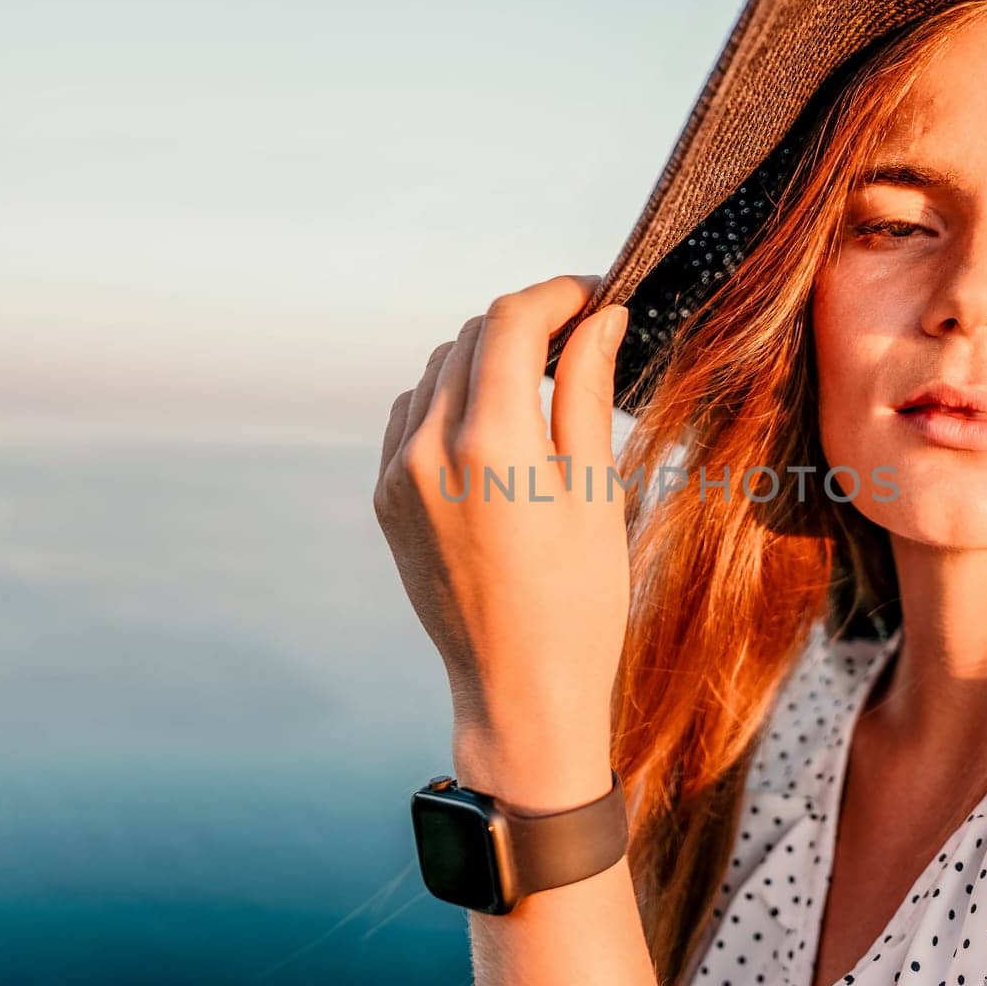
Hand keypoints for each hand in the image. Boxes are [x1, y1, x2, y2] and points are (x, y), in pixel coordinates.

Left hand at [374, 275, 631, 756]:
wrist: (519, 692)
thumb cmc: (580, 601)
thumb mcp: (598, 490)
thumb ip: (588, 392)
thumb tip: (601, 318)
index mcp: (492, 444)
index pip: (512, 320)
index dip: (559, 293)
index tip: (597, 296)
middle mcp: (430, 448)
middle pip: (472, 334)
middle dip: (528, 322)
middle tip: (581, 336)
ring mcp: (398, 474)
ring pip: (438, 369)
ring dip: (488, 357)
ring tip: (542, 382)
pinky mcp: (385, 499)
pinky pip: (412, 415)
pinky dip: (451, 399)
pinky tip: (495, 425)